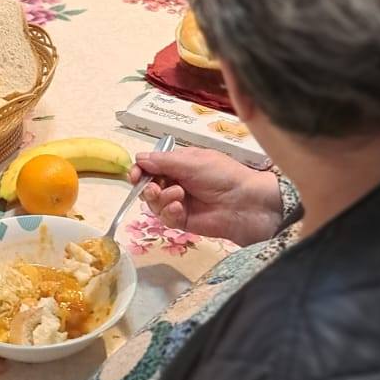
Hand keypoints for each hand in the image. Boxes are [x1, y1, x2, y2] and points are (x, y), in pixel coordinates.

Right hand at [137, 146, 283, 245]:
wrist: (244, 204)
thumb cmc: (222, 175)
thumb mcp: (191, 161)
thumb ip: (163, 161)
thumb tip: (138, 158)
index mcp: (179, 163)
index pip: (151, 166)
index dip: (140, 170)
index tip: (135, 175)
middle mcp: (176, 181)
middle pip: (148, 185)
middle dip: (148, 187)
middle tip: (156, 189)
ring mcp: (179, 202)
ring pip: (154, 203)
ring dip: (161, 199)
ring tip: (177, 197)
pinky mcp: (182, 221)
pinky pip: (165, 217)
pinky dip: (169, 212)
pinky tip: (180, 208)